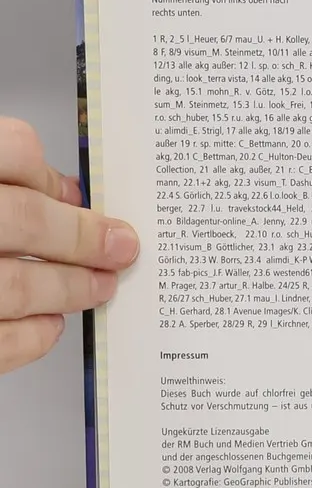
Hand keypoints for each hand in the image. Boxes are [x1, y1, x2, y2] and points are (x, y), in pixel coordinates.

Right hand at [0, 117, 138, 375]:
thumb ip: (6, 182)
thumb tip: (69, 196)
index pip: (12, 150)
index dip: (50, 175)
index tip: (80, 195)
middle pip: (21, 218)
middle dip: (83, 237)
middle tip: (124, 248)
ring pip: (12, 285)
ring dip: (68, 288)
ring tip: (101, 288)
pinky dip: (30, 337)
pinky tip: (50, 325)